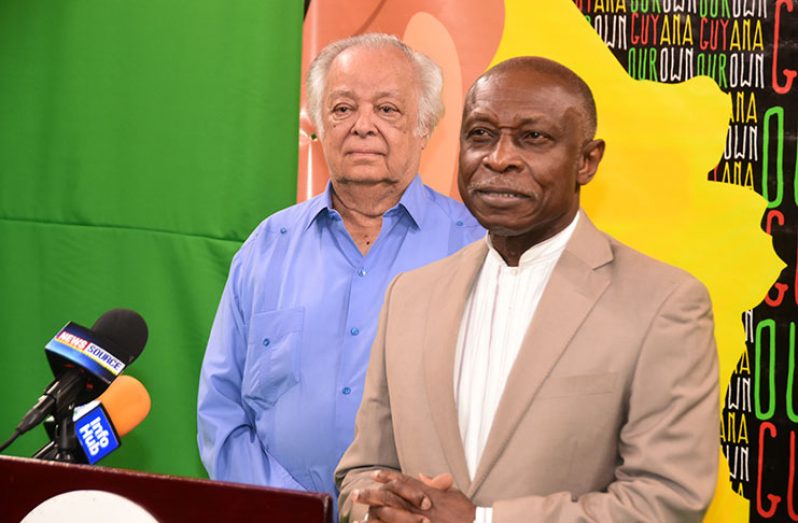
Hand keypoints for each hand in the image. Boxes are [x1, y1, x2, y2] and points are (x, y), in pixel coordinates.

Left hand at [352, 469, 475, 522]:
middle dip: (372, 495)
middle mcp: (420, 505)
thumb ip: (435, 485)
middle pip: (391, 496)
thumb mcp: (452, 494)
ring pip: (390, 515)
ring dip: (374, 514)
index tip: (374, 475)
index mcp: (427, 493)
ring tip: (360, 515)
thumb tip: (421, 475)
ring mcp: (418, 520)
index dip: (388, 477)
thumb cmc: (465, 512)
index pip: (404, 482)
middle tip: (355, 493)